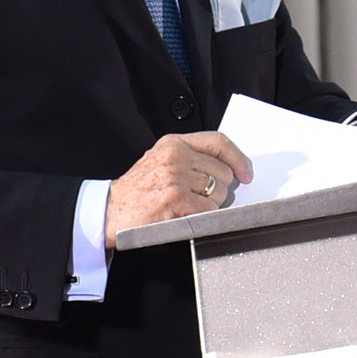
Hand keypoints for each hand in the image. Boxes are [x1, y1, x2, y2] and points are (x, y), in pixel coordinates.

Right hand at [107, 131, 251, 244]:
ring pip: (219, 192)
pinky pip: (208, 209)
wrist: (110, 211)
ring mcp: (175, 176)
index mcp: (173, 143)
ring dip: (211, 204)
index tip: (246, 172)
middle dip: (220, 189)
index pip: (218, 141)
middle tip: (203, 197)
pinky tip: (186, 215)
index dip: (238, 158)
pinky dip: (204, 216)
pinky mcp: (175, 198)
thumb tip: (226, 167)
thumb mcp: (160, 161)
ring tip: (189, 206)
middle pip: (222, 171)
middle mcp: (175, 156)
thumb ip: (189, 157)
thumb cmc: (136, 190)